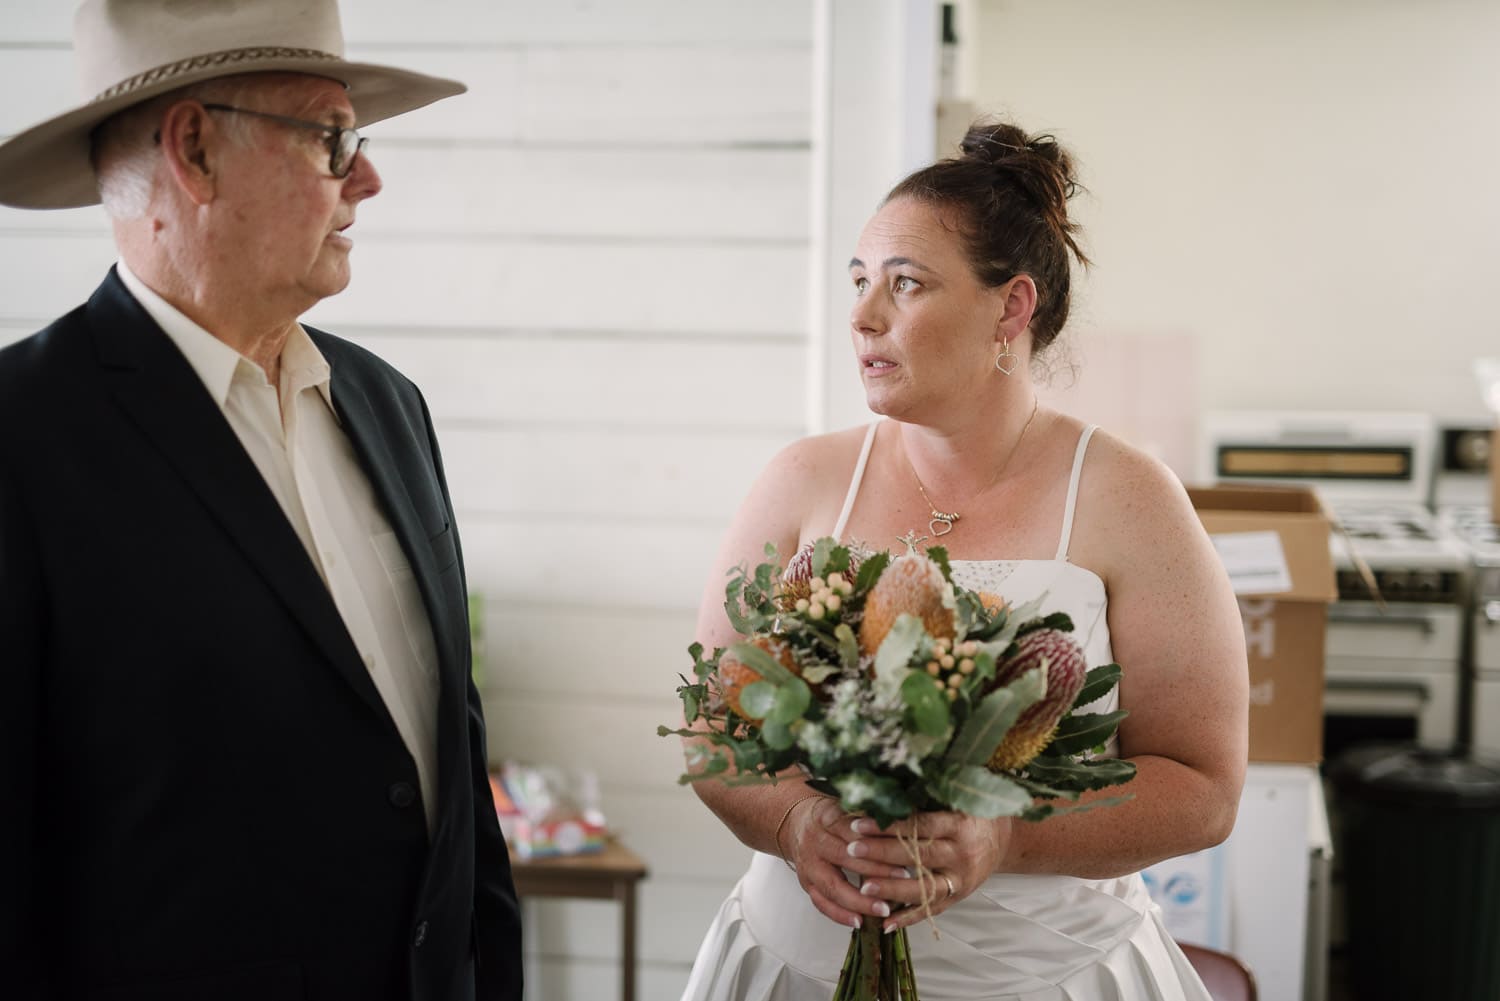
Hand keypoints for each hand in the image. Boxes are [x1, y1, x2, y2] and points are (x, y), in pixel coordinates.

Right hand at [780, 796, 911, 928]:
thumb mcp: (847, 806)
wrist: (798, 823)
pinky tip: (859, 922)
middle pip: (843, 858)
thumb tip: (904, 827)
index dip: (877, 842)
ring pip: (832, 886)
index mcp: (826, 817)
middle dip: (875, 871)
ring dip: (859, 901)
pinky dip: (839, 915)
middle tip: (903, 880)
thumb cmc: (834, 816)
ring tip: (883, 909)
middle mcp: (813, 840)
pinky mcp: (805, 883)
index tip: (902, 852)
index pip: (853, 830)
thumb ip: (869, 816)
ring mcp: (807, 864)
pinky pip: (821, 903)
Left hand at [841, 811, 1013, 931]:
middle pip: (918, 856)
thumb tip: (881, 795)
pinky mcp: (958, 898)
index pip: (920, 826)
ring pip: (923, 888)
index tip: (859, 824)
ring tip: (863, 887)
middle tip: (851, 850)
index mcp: (960, 825)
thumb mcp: (954, 801)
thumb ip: (923, 802)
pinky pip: (931, 910)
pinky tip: (885, 922)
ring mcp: (961, 880)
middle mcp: (962, 854)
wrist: (1002, 839)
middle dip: (881, 853)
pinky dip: (908, 918)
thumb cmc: (971, 814)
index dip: (889, 826)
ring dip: (892, 889)